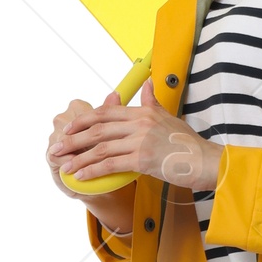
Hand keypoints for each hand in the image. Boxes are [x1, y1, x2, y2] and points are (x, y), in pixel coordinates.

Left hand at [47, 81, 226, 190]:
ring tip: (63, 166)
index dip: (83, 120)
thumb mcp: (169, 117)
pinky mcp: (142, 159)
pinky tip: (80, 177)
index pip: (105, 112)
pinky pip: (110, 164)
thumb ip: (152, 102)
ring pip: (100, 147)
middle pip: (97, 129)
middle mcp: (138, 122)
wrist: (204, 162)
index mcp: (142, 112)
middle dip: (73, 140)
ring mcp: (140, 140)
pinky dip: (92, 171)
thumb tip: (147, 84)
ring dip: (78, 158)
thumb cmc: (188, 144)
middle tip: (57, 148)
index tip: (69, 129)